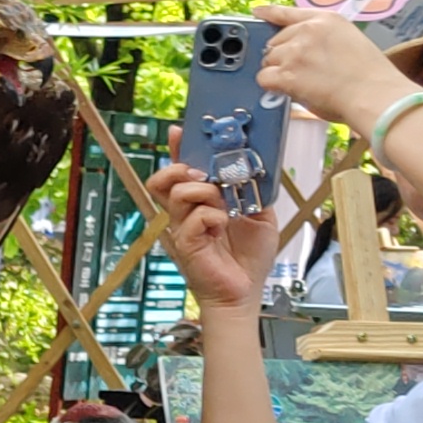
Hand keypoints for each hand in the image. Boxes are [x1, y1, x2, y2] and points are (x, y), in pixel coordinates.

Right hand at [146, 159, 277, 314]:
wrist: (244, 290)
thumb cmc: (249, 257)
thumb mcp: (260, 214)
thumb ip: (252, 191)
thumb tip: (251, 168)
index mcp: (201, 204)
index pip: (181, 173)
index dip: (177, 150)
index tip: (180, 132)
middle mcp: (186, 214)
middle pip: (162, 180)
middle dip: (180, 168)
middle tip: (200, 173)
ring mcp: (183, 228)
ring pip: (178, 194)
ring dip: (204, 192)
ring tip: (221, 205)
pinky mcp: (186, 243)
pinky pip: (194, 218)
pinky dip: (213, 217)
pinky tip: (223, 227)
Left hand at [257, 3, 417, 136]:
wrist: (374, 93)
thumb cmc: (369, 75)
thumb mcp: (349, 40)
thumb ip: (322, 39)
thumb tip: (300, 51)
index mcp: (326, 19)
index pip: (289, 12)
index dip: (270, 13)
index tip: (258, 12)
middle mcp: (307, 31)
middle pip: (275, 42)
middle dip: (283, 57)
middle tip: (304, 72)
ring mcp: (295, 51)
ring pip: (268, 60)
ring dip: (279, 72)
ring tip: (304, 82)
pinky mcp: (286, 73)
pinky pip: (264, 78)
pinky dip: (273, 86)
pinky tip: (290, 89)